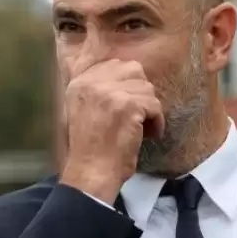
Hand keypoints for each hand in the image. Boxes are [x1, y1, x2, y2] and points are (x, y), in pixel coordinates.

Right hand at [60, 59, 164, 203]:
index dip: (127, 82)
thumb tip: (128, 76)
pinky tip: (149, 135)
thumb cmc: (90, 149)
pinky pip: (155, 106)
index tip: (130, 103)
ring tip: (142, 128)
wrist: (91, 172)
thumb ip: (98, 90)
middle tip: (139, 114)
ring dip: (149, 110)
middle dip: (140, 92)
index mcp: (79, 83)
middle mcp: (92, 82)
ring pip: (147, 89)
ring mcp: (110, 92)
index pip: (114, 64)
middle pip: (133, 70)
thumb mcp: (83, 110)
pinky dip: (157, 122)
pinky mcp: (128, 105)